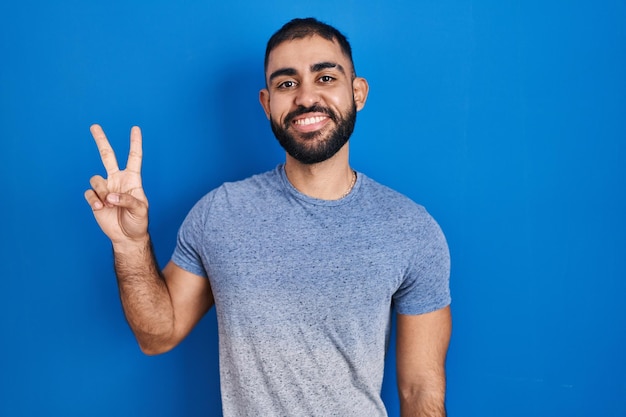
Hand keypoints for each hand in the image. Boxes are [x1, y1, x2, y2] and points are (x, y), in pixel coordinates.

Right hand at [84, 124, 148, 244]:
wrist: (127, 236)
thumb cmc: (138, 221)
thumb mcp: (140, 210)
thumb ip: (127, 200)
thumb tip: (109, 195)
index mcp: (132, 179)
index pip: (134, 157)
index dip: (135, 143)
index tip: (135, 128)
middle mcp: (117, 180)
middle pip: (107, 156)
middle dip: (101, 141)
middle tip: (94, 126)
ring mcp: (105, 188)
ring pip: (95, 179)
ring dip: (101, 191)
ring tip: (109, 204)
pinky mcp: (95, 199)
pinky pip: (89, 193)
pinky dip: (94, 200)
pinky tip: (100, 208)